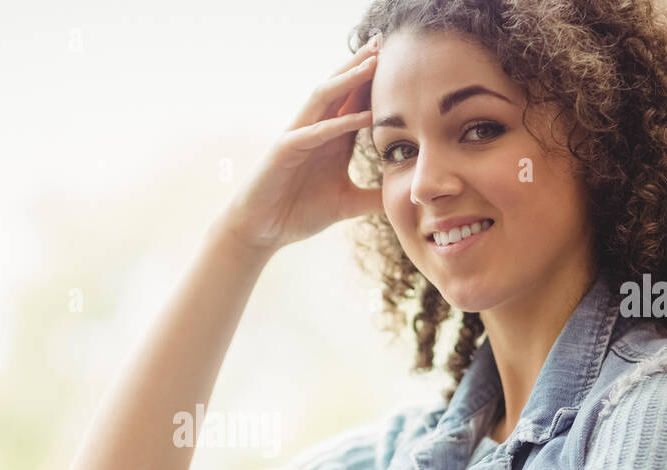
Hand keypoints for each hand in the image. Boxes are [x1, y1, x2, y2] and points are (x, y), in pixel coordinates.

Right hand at [218, 33, 384, 253]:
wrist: (262, 230)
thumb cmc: (298, 213)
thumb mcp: (346, 204)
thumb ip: (373, 197)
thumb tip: (404, 197)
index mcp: (332, 139)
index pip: (356, 101)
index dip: (375, 82)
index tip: (399, 61)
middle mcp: (316, 130)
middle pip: (340, 89)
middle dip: (361, 65)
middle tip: (385, 42)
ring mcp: (299, 137)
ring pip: (324, 99)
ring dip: (348, 81)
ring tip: (372, 63)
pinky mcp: (285, 151)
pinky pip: (314, 132)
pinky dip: (338, 124)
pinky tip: (363, 117)